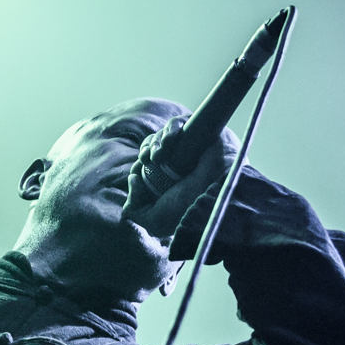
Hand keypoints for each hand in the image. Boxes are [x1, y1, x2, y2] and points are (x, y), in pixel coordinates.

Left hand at [124, 116, 235, 249]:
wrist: (210, 197)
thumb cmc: (185, 210)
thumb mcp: (154, 221)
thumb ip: (134, 209)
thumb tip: (133, 178)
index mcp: (169, 181)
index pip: (147, 164)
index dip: (138, 164)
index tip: (136, 171)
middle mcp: (180, 164)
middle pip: (153, 147)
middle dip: (144, 152)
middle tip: (145, 161)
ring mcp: (190, 147)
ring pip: (162, 135)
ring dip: (154, 143)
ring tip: (158, 156)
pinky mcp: (200, 132)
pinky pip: (177, 123)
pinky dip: (169, 130)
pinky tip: (171, 141)